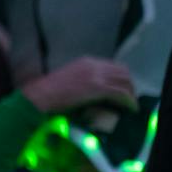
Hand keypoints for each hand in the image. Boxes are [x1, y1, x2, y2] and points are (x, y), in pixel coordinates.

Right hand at [21, 57, 136, 115]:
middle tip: (130, 99)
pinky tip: (130, 109)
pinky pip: (121, 94)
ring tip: (131, 105)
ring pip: (125, 82)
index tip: (122, 89)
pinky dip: (129, 102)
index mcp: (86, 61)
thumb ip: (84, 80)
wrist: (40, 96)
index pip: (114, 66)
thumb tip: (95, 91)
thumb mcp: (69, 79)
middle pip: (123, 72)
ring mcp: (97, 75)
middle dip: (129, 85)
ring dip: (131, 94)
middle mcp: (94, 65)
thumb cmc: (48, 92)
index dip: (121, 78)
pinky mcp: (98, 88)